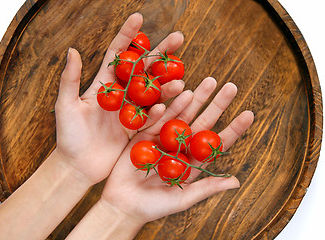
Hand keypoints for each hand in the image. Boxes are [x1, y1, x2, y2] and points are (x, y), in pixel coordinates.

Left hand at [53, 13, 184, 184]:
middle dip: (160, 53)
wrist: (78, 166)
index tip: (139, 17)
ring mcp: (131, 112)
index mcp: (103, 85)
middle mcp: (121, 96)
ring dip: (167, 85)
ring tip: (180, 77)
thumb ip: (69, 80)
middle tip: (178, 38)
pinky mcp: (137, 130)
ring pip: (153, 94)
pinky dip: (163, 110)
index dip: (128, 36)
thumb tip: (72, 50)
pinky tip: (175, 103)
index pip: (117, 55)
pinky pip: (153, 118)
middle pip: (144, 70)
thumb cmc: (68, 136)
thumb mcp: (65, 106)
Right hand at [100, 77, 253, 223]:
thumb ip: (206, 187)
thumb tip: (236, 182)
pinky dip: (169, 106)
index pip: (217, 143)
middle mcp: (180, 147)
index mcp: (193, 162)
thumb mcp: (182, 198)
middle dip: (217, 104)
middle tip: (231, 86)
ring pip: (182, 115)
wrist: (122, 204)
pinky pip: (158, 118)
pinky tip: (181, 93)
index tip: (249, 114)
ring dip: (195, 98)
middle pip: (203, 122)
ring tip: (210, 81)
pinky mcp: (144, 135)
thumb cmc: (153, 206)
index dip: (233, 129)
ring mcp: (162, 139)